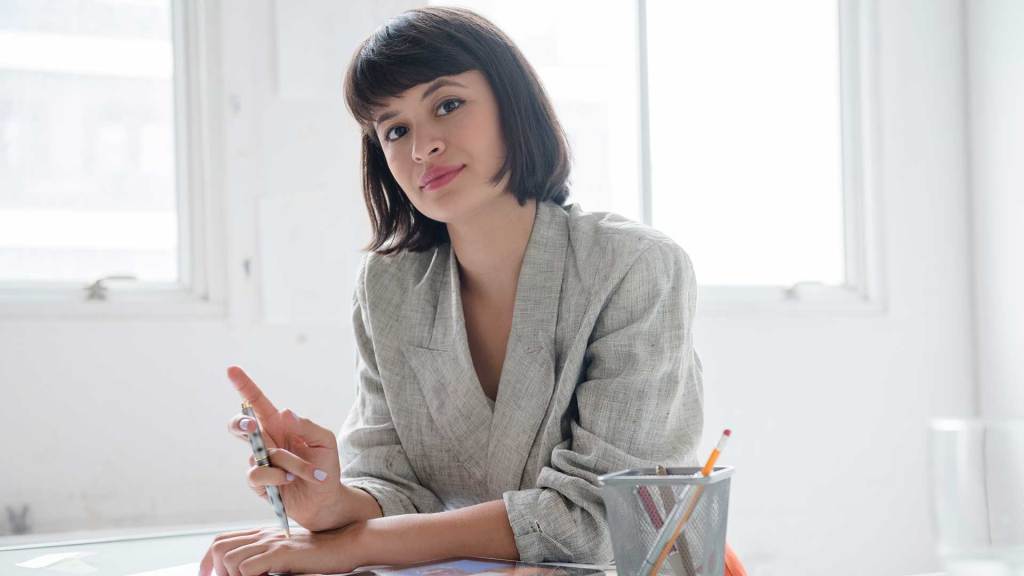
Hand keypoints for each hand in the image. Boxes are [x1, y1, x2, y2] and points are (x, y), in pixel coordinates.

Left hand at [198, 524, 364, 575]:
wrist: (344, 544)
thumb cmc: (319, 553)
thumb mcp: (287, 553)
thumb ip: (267, 557)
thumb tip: (246, 571)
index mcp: (262, 534)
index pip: (222, 541)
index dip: (207, 560)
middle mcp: (263, 535)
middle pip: (219, 547)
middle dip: (215, 569)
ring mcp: (272, 543)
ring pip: (229, 559)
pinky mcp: (281, 553)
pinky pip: (247, 568)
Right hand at [226, 366, 354, 531]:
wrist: (326, 500)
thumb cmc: (325, 466)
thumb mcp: (324, 441)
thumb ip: (307, 426)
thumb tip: (284, 412)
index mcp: (280, 425)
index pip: (258, 403)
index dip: (244, 386)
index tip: (231, 369)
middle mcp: (266, 441)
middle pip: (240, 426)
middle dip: (240, 423)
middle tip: (251, 426)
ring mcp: (259, 462)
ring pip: (258, 454)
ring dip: (286, 462)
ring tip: (302, 472)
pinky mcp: (257, 483)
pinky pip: (257, 474)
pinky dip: (276, 476)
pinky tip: (289, 480)